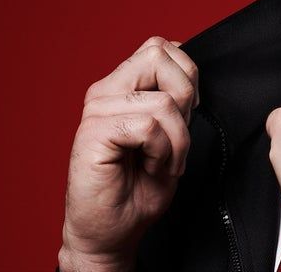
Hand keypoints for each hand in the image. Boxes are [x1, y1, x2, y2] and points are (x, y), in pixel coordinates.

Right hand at [59, 37, 197, 271]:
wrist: (109, 233)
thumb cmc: (137, 188)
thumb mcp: (170, 133)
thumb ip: (173, 97)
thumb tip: (188, 67)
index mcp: (121, 87)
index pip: (161, 48)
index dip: (187, 78)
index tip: (185, 116)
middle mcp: (106, 92)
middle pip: (160, 56)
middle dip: (186, 98)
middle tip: (176, 137)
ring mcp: (97, 111)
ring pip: (164, 100)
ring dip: (178, 139)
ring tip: (163, 161)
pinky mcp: (93, 133)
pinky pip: (149, 126)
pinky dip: (163, 152)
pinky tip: (151, 167)